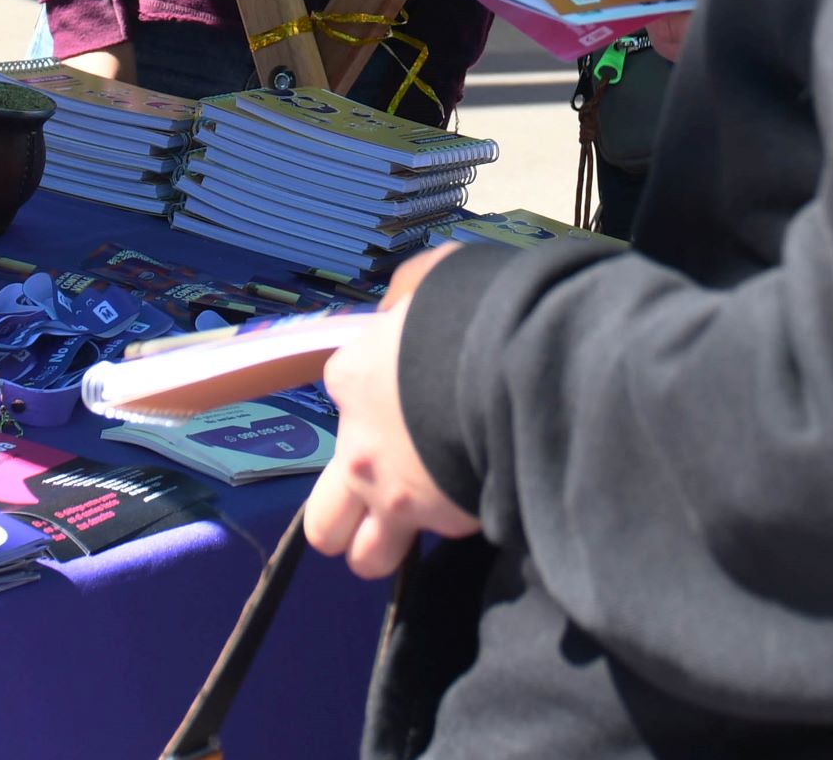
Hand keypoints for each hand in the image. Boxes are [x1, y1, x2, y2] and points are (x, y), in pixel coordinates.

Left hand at [302, 246, 480, 580]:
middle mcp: (356, 447)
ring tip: (419, 527)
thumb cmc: (468, 307)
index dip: (372, 399)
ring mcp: (390, 493)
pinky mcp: (437, 521)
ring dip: (386, 546)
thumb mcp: (431, 275)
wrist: (509, 356)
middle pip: (323, 519)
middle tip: (382, 498)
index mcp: (351, 377)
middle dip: (346, 517)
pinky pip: (437, 544)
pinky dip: (454, 530)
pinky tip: (477, 506)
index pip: (341, 397)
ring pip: (365, 557)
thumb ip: (408, 295)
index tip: (408, 394)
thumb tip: (401, 308)